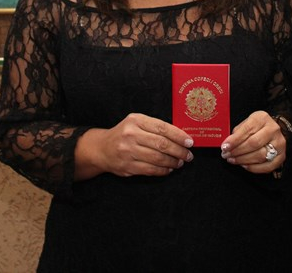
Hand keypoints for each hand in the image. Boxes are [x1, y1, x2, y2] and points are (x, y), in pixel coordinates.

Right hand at [76, 113, 193, 178]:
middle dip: (179, 151)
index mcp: (136, 120)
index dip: (179, 136)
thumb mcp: (137, 123)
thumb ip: (156, 127)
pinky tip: (168, 169)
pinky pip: (150, 170)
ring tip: (180, 162)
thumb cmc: (125, 134)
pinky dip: (162, 170)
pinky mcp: (127, 166)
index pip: (163, 128)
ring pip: (157, 159)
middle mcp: (131, 135)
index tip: (190, 142)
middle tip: (188, 155)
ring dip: (173, 162)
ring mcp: (128, 151)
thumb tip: (181, 137)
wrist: (101, 148)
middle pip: (161, 144)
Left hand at [220, 111, 285, 173]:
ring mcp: (279, 144)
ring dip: (243, 160)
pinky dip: (253, 168)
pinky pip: (267, 166)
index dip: (234, 140)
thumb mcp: (247, 123)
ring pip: (260, 156)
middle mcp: (273, 130)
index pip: (247, 129)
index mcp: (262, 118)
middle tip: (226, 155)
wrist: (274, 130)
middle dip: (237, 151)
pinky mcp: (281, 156)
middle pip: (253, 143)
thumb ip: (238, 132)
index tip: (224, 147)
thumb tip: (227, 145)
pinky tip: (244, 165)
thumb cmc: (257, 127)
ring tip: (233, 160)